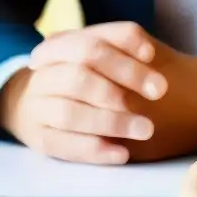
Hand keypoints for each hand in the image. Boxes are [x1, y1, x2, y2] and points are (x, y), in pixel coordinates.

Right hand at [0, 22, 163, 162]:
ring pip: (69, 113)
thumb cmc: (88, 80)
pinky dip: (93, 150)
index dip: (123, 46)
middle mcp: (43, 75)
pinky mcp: (39, 138)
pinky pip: (62, 146)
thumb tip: (147, 53)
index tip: (152, 54)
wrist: (39, 107)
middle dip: (122, 80)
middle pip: (79, 73)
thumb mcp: (101, 59)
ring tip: (146, 129)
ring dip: (110, 121)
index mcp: (59, 47)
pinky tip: (122, 154)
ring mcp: (37, 108)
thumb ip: (121, 49)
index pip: (92, 42)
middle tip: (159, 92)